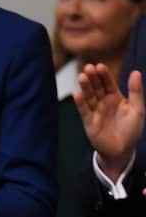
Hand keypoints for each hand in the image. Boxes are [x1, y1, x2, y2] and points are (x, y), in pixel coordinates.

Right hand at [75, 64, 144, 182]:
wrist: (122, 150)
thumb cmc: (131, 130)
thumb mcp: (138, 109)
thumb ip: (136, 91)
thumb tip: (136, 72)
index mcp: (115, 98)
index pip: (108, 83)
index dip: (104, 75)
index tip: (100, 66)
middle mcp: (104, 103)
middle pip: (96, 87)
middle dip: (93, 78)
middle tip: (88, 67)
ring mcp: (95, 112)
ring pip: (89, 97)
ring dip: (85, 87)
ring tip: (82, 77)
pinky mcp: (89, 122)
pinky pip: (84, 111)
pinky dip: (80, 103)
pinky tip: (77, 94)